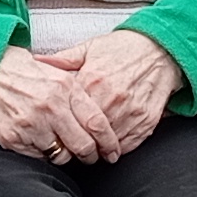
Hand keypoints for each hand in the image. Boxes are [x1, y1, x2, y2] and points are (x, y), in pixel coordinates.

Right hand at [0, 48, 102, 162]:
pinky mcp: (13, 138)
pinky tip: (39, 140)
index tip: (112, 152)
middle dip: (91, 156)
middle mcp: (50, 107)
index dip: (109, 142)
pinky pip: (38, 158)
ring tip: (61, 145)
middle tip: (91, 156)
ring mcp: (31, 124)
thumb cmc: (26, 73)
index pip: (97, 123)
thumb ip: (81, 95)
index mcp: (65, 88)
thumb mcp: (59, 73)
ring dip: (65, 154)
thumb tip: (105, 120)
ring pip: (62, 156)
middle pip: (83, 146)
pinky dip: (42, 153)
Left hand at [58, 30, 182, 157]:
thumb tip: (36, 62)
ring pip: (107, 143)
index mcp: (92, 80)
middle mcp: (111, 98)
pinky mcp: (147, 120)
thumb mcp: (90, 48)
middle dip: (78, 141)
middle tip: (73, 146)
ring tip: (92, 149)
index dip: (62, 124)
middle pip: (87, 132)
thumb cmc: (124, 48)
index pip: (69, 113)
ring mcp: (131, 111)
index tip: (58, 130)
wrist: (160, 48)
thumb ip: (62, 59)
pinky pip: (128, 145)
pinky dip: (118, 149)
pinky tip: (111, 145)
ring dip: (98, 148)